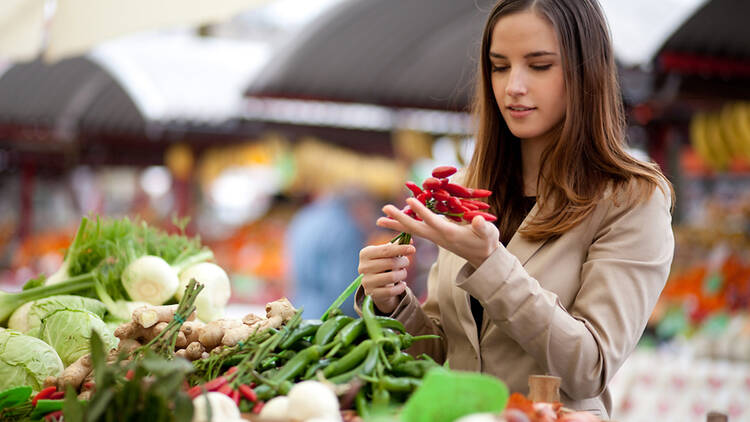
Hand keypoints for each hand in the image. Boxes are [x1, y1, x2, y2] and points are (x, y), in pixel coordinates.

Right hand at [358, 242, 415, 313]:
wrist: (375, 283)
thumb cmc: (383, 264)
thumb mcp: (387, 253)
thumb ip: (397, 245)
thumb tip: (410, 240)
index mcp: (365, 253)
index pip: (386, 250)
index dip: (401, 249)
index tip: (413, 249)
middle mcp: (363, 267)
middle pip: (390, 263)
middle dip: (403, 262)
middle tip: (406, 262)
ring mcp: (366, 281)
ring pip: (392, 277)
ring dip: (402, 274)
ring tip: (403, 273)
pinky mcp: (372, 293)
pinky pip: (391, 291)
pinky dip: (401, 287)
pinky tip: (402, 284)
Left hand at [377, 197, 499, 268]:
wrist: (483, 257)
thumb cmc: (487, 242)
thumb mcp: (489, 234)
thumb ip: (483, 227)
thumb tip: (478, 220)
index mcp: (450, 234)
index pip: (432, 221)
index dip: (421, 211)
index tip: (409, 200)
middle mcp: (438, 236)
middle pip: (415, 227)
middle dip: (399, 218)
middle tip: (383, 209)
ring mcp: (435, 237)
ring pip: (413, 229)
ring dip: (396, 223)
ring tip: (380, 217)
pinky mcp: (435, 236)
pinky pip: (417, 229)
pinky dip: (405, 224)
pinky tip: (395, 220)